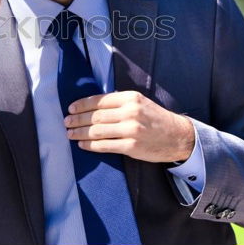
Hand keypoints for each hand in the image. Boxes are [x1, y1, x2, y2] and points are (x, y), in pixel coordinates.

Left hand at [64, 90, 194, 162]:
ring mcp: (131, 130)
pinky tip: (82, 144)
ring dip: (80, 133)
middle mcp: (130, 112)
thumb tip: (92, 105)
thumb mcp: (140, 102)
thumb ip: (119, 102)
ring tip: (70, 134)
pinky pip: (105, 146)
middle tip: (66, 122)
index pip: (99, 100)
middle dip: (77, 119)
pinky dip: (91, 145)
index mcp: (130, 98)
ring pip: (97, 131)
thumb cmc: (155, 118)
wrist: (177, 136)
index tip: (71, 108)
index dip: (82, 105)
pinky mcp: (131, 146)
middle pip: (96, 116)